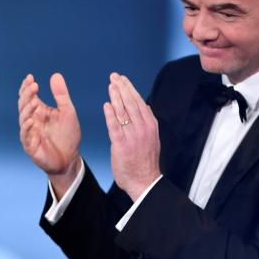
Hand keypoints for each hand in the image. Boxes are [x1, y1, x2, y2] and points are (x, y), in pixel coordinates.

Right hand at [18, 73, 82, 195]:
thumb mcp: (68, 112)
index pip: (29, 96)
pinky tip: (31, 120)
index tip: (30, 77)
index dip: (27, 87)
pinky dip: (26, 128)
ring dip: (27, 109)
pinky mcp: (31, 146)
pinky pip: (25, 136)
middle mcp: (32, 120)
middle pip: (24, 105)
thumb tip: (55, 74)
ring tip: (34, 101)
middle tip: (33, 85)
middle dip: (27, 95)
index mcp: (39, 111)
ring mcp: (30, 133)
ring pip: (23, 118)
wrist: (70, 159)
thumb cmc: (67, 135)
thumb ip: (61, 95)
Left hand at [103, 72, 160, 200]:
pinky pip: (115, 127)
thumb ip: (147, 123)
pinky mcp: (122, 145)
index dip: (130, 89)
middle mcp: (143, 128)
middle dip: (122, 88)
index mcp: (150, 125)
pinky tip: (106, 105)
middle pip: (132, 103)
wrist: (145, 181)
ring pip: (124, 112)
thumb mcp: (151, 138)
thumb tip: (146, 107)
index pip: (139, 102)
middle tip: (114, 76)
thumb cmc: (145, 161)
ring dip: (116, 97)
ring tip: (110, 85)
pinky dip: (111, 115)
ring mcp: (133, 136)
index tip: (122, 79)